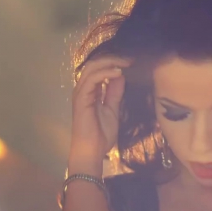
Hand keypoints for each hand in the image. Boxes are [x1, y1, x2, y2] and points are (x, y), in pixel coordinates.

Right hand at [68, 55, 131, 175]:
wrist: (92, 151)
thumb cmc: (101, 135)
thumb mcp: (113, 110)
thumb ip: (115, 93)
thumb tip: (120, 76)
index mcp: (90, 91)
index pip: (98, 69)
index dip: (113, 62)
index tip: (131, 62)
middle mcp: (83, 89)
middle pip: (94, 64)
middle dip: (112, 59)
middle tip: (130, 59)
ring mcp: (80, 93)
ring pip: (92, 68)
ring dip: (110, 63)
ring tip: (126, 63)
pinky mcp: (81, 98)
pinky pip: (92, 79)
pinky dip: (106, 73)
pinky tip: (118, 73)